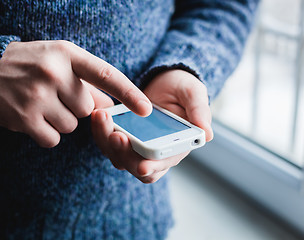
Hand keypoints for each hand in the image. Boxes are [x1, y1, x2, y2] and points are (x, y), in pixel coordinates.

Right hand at [0, 40, 151, 146]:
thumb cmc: (32, 65)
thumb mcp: (60, 61)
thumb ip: (88, 82)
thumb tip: (112, 108)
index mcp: (67, 54)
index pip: (106, 75)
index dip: (128, 93)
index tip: (146, 109)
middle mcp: (53, 72)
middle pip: (88, 109)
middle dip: (75, 107)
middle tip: (54, 94)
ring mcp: (37, 95)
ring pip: (71, 126)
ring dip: (60, 120)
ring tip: (41, 104)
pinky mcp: (24, 118)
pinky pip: (53, 139)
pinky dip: (46, 134)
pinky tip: (32, 117)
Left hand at [91, 70, 212, 183]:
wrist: (163, 81)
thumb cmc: (181, 89)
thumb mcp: (193, 93)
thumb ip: (199, 110)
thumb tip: (208, 134)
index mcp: (175, 147)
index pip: (162, 165)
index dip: (153, 168)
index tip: (143, 165)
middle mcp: (153, 152)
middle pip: (135, 166)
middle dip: (125, 155)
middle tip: (117, 136)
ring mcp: (135, 146)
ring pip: (117, 156)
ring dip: (107, 142)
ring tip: (103, 119)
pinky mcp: (121, 135)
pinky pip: (106, 141)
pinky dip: (101, 132)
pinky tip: (99, 115)